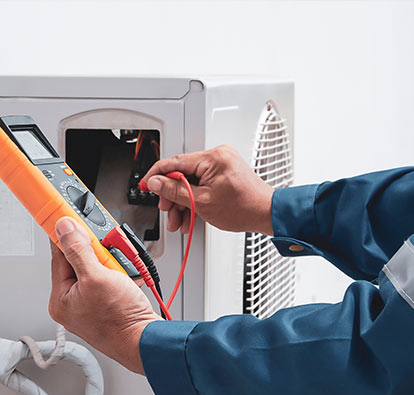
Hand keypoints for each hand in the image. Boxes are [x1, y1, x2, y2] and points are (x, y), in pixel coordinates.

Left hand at [48, 217, 161, 373]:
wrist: (146, 341)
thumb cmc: (120, 320)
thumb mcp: (96, 277)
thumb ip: (78, 250)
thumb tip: (64, 229)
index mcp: (60, 299)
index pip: (58, 256)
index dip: (66, 234)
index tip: (65, 216)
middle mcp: (72, 303)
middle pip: (79, 260)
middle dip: (96, 252)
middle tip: (106, 250)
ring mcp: (89, 304)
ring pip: (96, 268)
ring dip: (110, 263)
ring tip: (119, 269)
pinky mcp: (106, 304)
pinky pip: (108, 278)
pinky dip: (118, 273)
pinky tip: (125, 277)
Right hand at [141, 145, 273, 235]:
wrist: (265, 213)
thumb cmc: (243, 208)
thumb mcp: (201, 202)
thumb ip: (174, 191)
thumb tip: (155, 182)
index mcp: (212, 158)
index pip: (173, 162)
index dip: (156, 175)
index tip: (147, 185)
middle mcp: (217, 156)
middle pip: (181, 173)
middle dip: (172, 195)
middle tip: (167, 210)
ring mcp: (221, 163)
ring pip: (191, 181)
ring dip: (183, 201)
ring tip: (180, 219)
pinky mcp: (224, 171)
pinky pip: (202, 182)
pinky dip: (195, 198)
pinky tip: (191, 213)